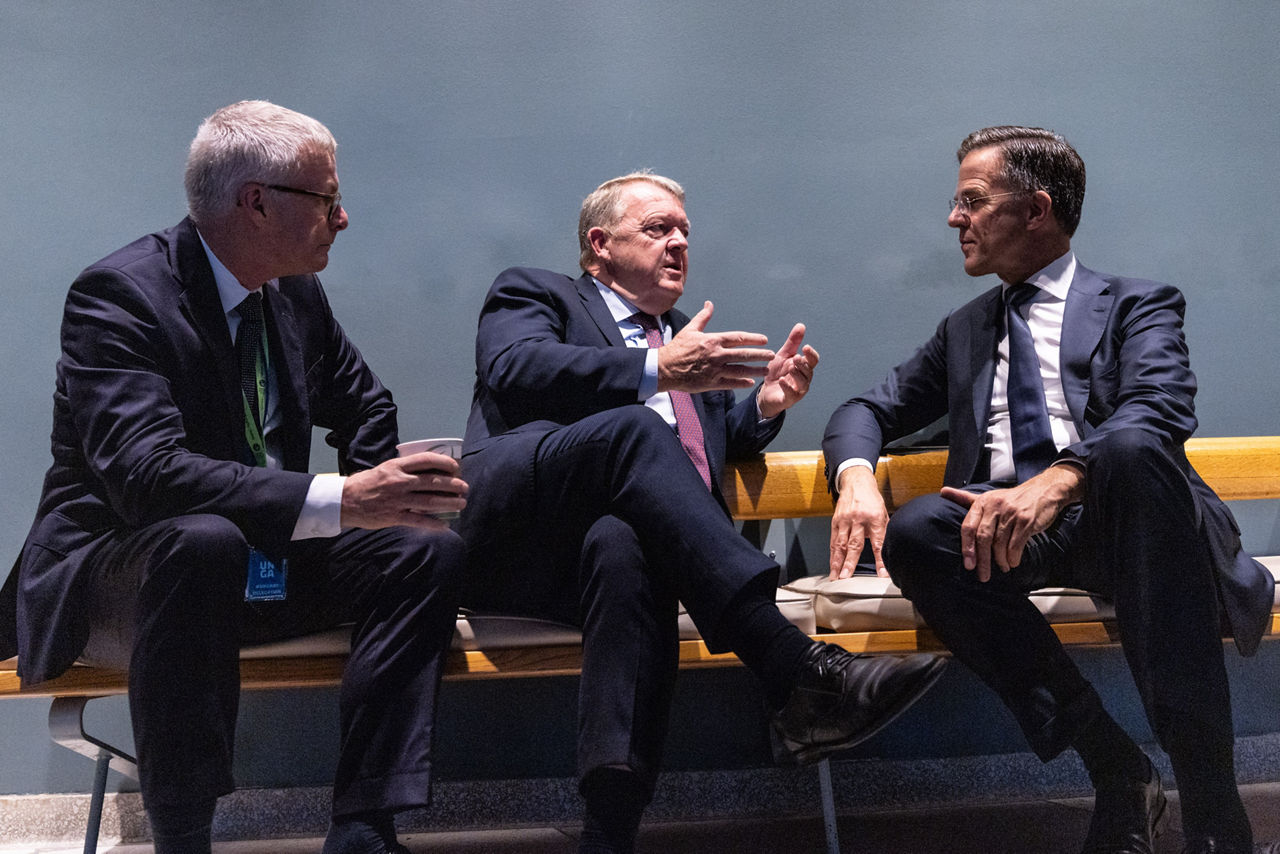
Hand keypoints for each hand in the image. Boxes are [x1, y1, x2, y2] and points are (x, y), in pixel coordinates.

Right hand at [340, 452, 468, 529]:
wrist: (345, 500)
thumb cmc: (368, 483)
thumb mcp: (386, 469)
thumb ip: (405, 469)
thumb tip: (430, 469)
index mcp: (397, 466)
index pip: (426, 460)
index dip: (444, 463)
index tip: (455, 467)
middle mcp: (399, 481)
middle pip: (432, 481)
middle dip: (453, 485)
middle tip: (464, 487)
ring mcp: (397, 499)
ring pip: (430, 501)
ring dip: (449, 503)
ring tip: (461, 503)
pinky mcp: (394, 516)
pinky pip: (418, 520)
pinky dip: (434, 523)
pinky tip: (445, 525)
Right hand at [657, 301, 774, 393]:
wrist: (664, 368)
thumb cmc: (677, 348)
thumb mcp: (690, 330)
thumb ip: (703, 317)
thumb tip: (709, 304)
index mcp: (712, 340)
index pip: (738, 338)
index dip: (753, 339)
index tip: (765, 340)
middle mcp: (716, 355)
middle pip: (744, 354)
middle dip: (760, 355)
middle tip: (772, 356)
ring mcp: (714, 370)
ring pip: (740, 370)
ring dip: (755, 370)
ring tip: (766, 370)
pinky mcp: (710, 383)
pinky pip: (730, 383)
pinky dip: (741, 383)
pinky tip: (750, 382)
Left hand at [757, 323, 818, 417]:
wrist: (766, 391)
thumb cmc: (778, 372)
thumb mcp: (783, 355)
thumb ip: (793, 342)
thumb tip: (801, 325)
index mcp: (804, 367)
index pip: (813, 360)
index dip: (811, 354)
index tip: (805, 347)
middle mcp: (804, 378)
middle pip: (809, 371)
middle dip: (803, 364)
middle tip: (795, 358)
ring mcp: (798, 390)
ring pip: (803, 382)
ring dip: (797, 374)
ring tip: (790, 368)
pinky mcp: (789, 399)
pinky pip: (791, 394)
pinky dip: (787, 387)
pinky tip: (782, 380)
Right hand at [829, 465, 888, 578]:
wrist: (856, 482)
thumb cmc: (871, 499)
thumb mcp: (883, 513)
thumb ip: (883, 532)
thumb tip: (888, 551)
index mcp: (874, 518)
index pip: (878, 543)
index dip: (880, 560)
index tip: (881, 573)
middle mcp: (858, 519)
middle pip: (854, 545)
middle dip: (850, 562)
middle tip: (846, 577)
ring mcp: (845, 520)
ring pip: (840, 544)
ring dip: (837, 562)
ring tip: (835, 576)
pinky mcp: (836, 521)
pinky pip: (833, 540)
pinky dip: (832, 554)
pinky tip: (832, 565)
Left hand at [940, 465, 1083, 581]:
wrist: (1043, 491)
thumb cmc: (1012, 499)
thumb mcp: (988, 497)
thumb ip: (965, 498)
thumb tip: (943, 492)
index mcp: (982, 502)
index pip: (968, 527)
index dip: (967, 548)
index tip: (968, 565)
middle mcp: (995, 506)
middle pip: (983, 538)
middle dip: (982, 560)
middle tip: (983, 575)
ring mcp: (1011, 513)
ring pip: (1000, 543)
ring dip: (1000, 560)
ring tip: (1002, 567)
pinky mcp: (1026, 520)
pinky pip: (1016, 544)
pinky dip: (1013, 557)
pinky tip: (1013, 562)